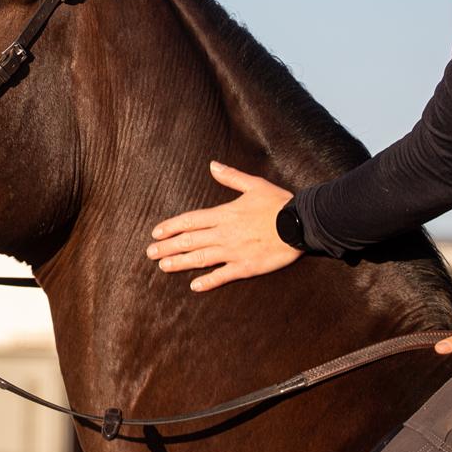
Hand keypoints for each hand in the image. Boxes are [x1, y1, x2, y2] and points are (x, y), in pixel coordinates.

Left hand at [147, 161, 300, 290]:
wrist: (301, 223)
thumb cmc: (278, 202)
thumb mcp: (253, 184)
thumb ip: (230, 176)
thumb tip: (212, 165)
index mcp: (224, 214)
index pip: (190, 220)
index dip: (170, 227)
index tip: (155, 233)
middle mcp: (224, 233)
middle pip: (190, 240)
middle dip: (168, 247)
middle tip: (150, 253)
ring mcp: (234, 251)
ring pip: (201, 259)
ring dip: (180, 263)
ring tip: (163, 267)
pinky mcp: (246, 266)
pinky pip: (223, 275)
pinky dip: (208, 281)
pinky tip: (194, 286)